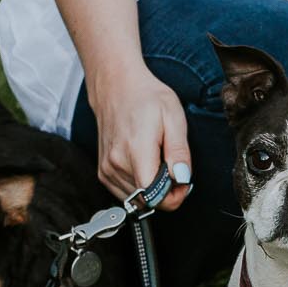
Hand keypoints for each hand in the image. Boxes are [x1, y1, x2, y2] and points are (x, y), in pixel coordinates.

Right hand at [87, 67, 193, 210]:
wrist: (116, 86)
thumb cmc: (146, 97)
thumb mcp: (174, 117)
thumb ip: (179, 152)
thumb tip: (182, 178)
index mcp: (136, 151)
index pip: (154, 196)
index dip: (174, 196)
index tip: (184, 182)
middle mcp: (116, 164)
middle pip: (148, 200)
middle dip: (167, 192)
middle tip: (175, 169)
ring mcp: (107, 169)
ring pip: (137, 200)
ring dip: (153, 190)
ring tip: (159, 163)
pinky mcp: (103, 172)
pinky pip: (126, 193)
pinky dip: (139, 187)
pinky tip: (146, 166)